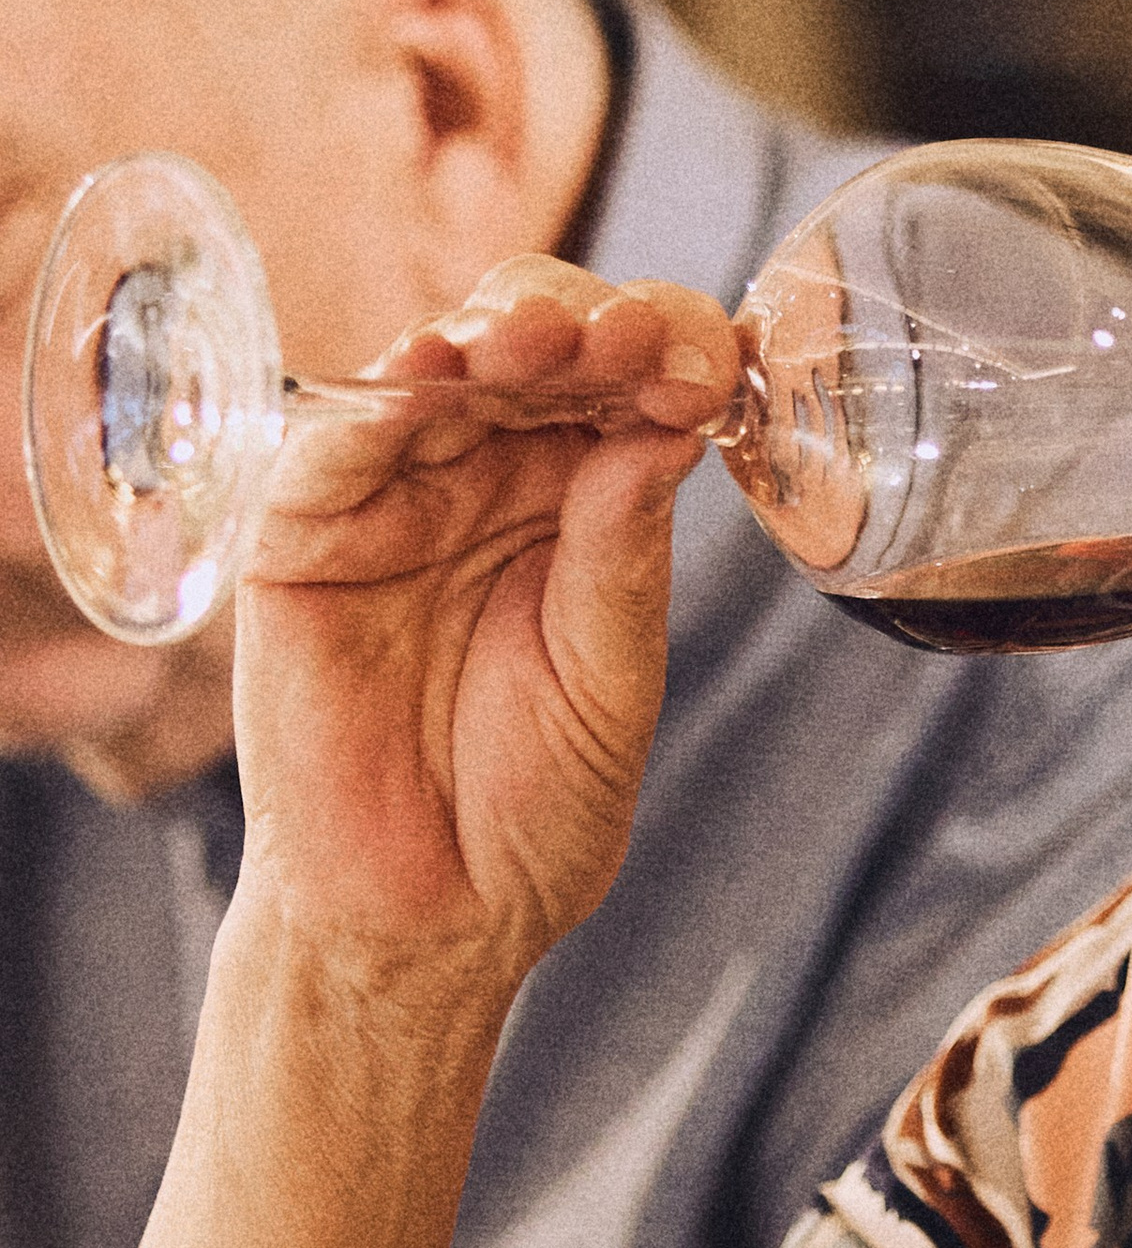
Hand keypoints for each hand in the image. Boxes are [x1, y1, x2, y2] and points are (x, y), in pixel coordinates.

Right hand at [231, 259, 739, 991]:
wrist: (431, 919)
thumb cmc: (529, 811)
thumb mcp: (611, 680)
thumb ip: (624, 556)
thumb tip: (670, 429)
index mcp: (579, 501)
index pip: (622, 384)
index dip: (668, 356)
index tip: (711, 372)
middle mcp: (486, 477)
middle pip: (531, 348)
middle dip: (585, 327)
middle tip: (631, 340)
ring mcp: (393, 498)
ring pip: (436, 370)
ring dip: (490, 337)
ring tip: (540, 341)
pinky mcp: (303, 539)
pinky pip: (329, 448)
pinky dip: (374, 405)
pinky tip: (429, 378)